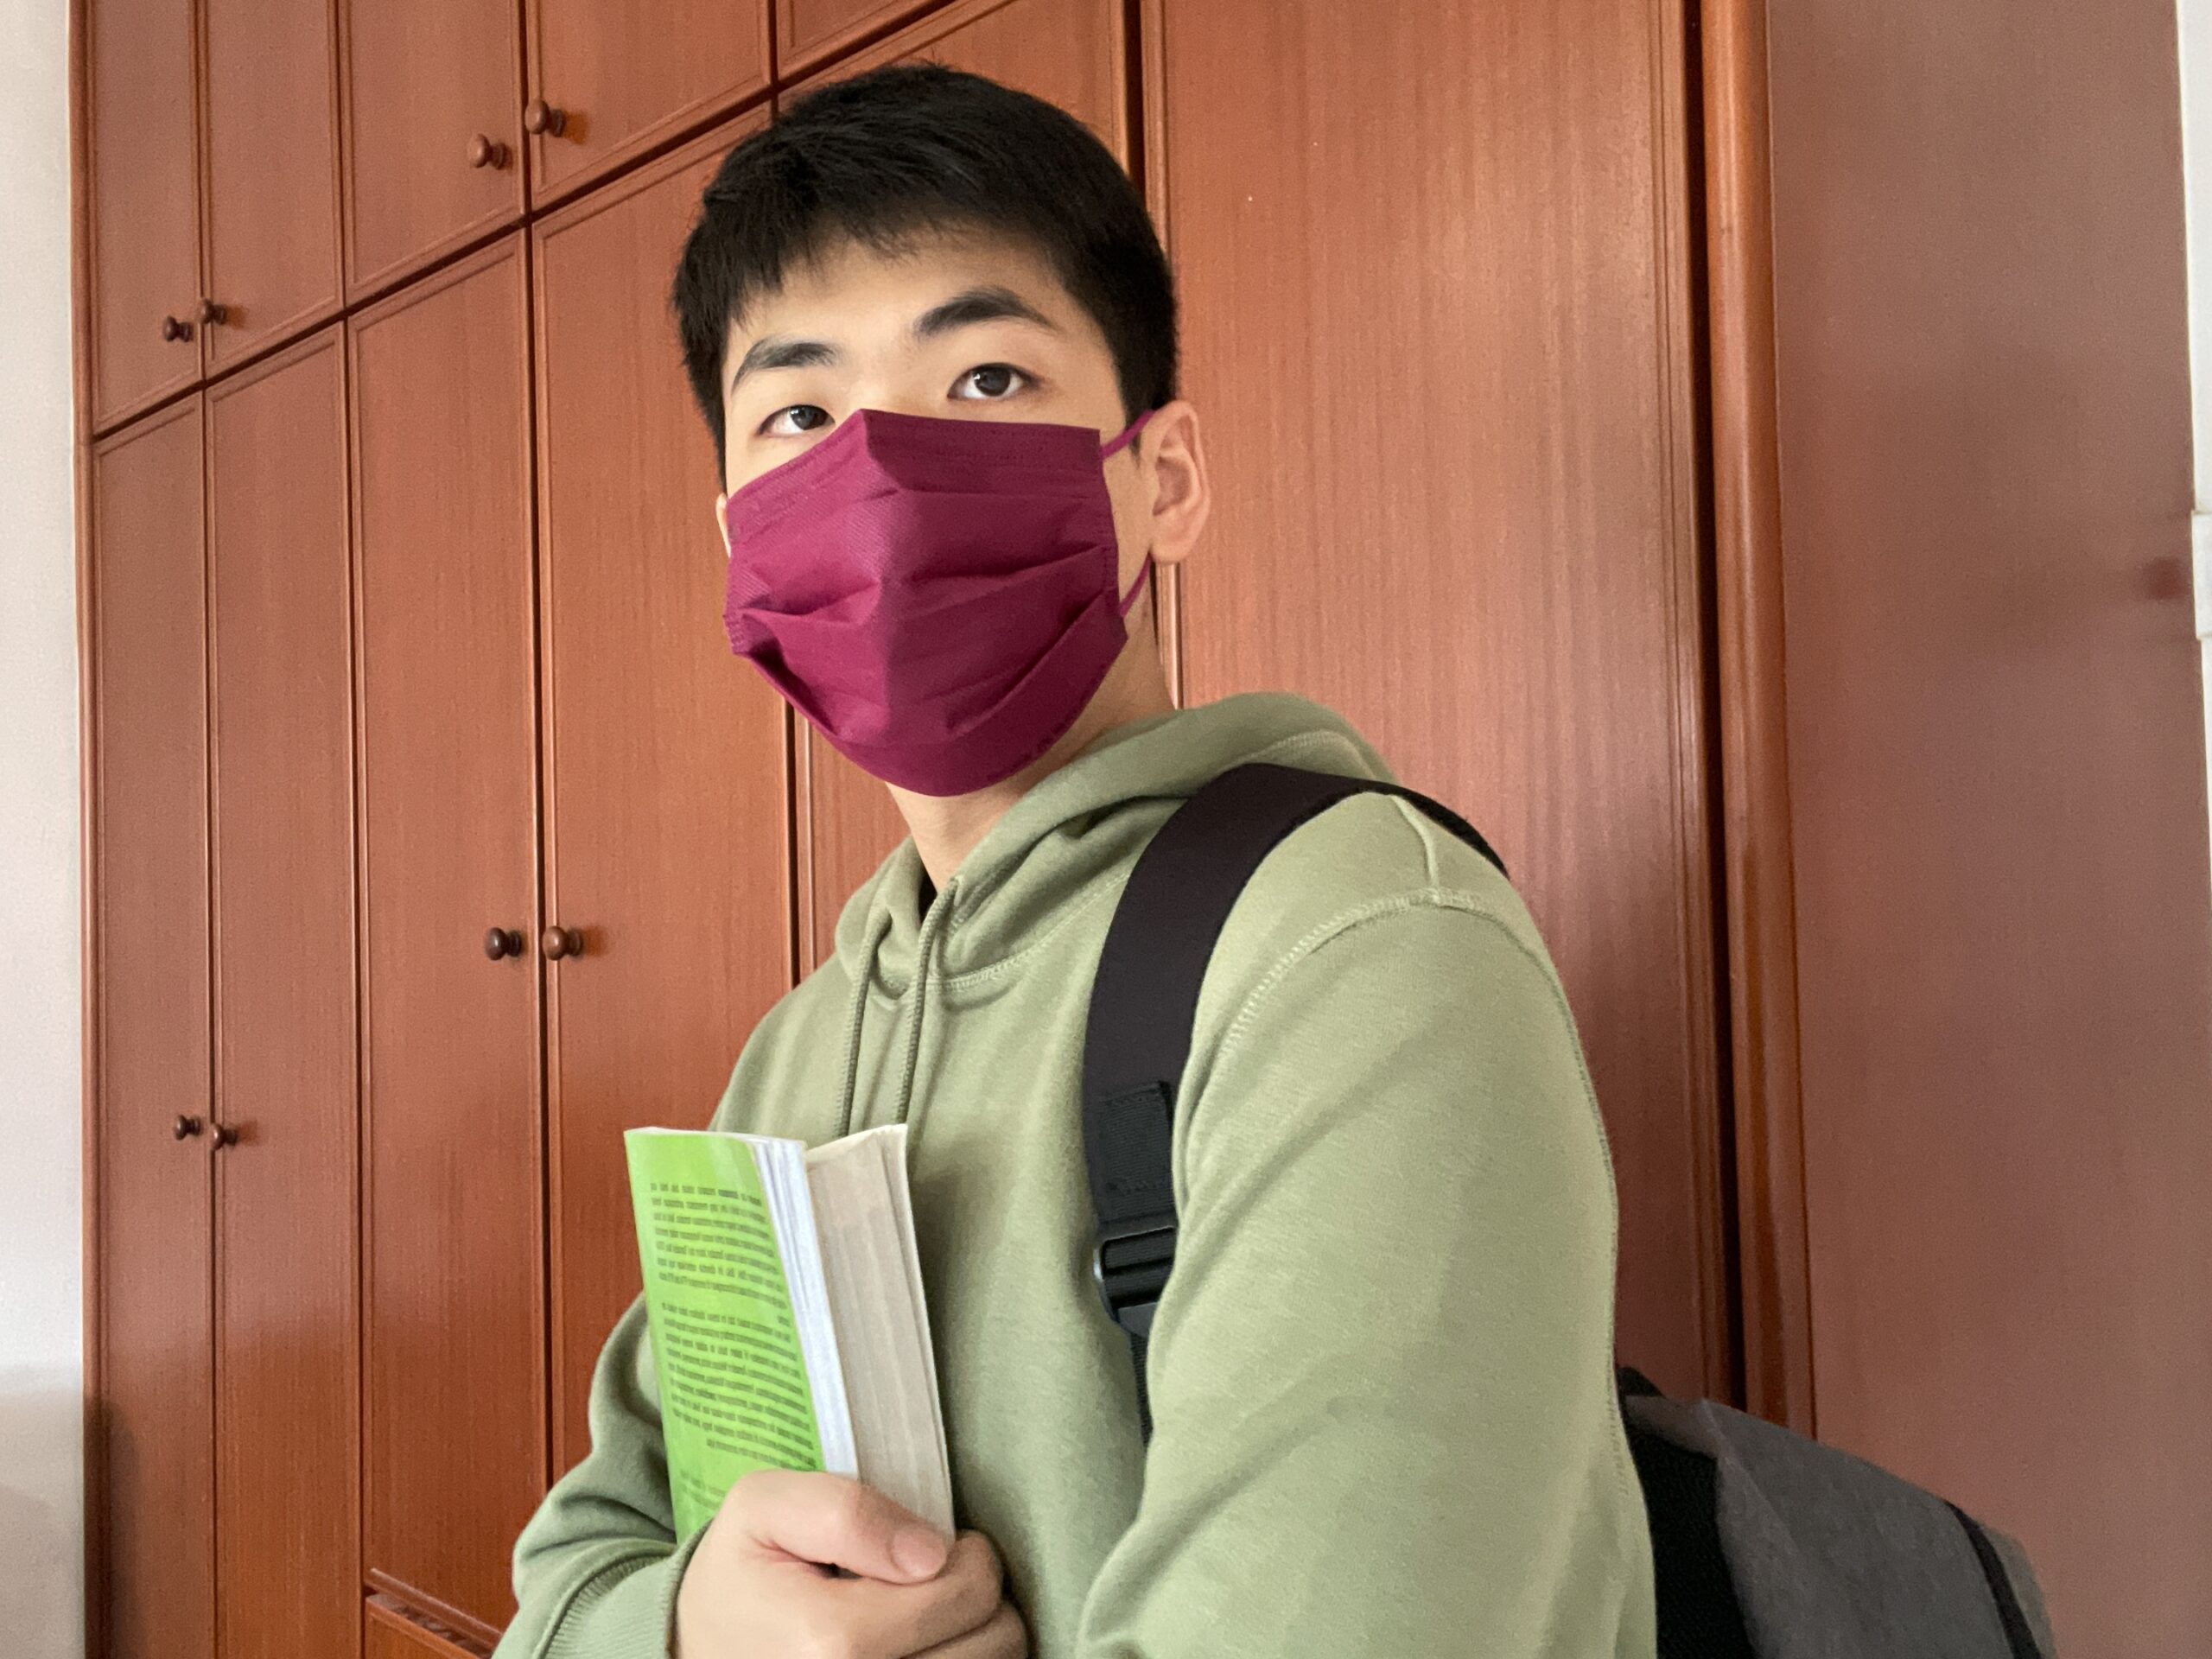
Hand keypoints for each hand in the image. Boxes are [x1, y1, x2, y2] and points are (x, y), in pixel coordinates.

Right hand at [673, 1470, 1025, 1657]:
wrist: (700, 1645)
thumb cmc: (740, 1572)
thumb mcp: (762, 1506)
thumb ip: (844, 1512)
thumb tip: (929, 1553)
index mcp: (829, 1640)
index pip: (967, 1594)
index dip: (970, 1555)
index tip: (931, 1544)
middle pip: (992, 1641)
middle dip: (976, 1593)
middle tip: (933, 1576)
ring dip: (973, 1632)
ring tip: (925, 1610)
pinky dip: (958, 1656)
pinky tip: (923, 1640)